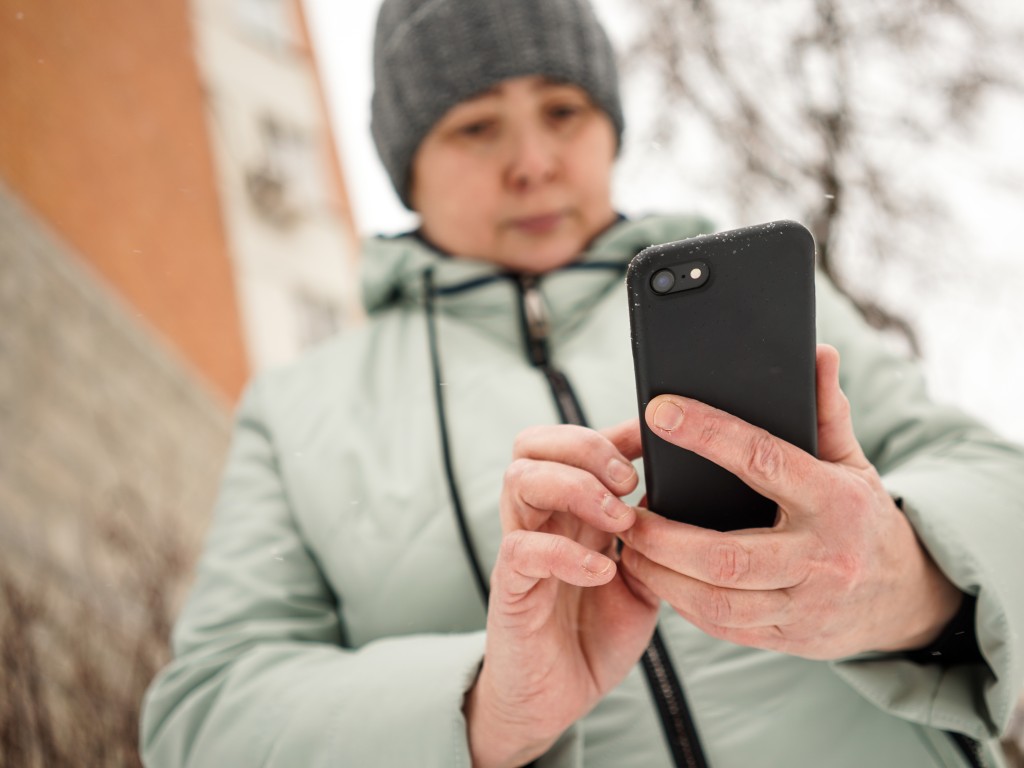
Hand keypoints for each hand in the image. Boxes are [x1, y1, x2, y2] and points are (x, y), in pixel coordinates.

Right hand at [466, 422, 659, 767]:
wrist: (559, 695)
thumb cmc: (597, 630)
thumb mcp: (643, 577)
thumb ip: (655, 538)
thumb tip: (689, 498)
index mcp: (570, 508)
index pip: (572, 441)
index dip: (613, 430)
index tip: (656, 436)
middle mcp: (540, 518)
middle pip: (533, 444)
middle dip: (586, 447)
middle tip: (630, 480)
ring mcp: (522, 548)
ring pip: (520, 480)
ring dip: (576, 488)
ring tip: (619, 521)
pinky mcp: (511, 588)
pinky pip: (523, 549)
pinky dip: (566, 552)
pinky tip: (601, 570)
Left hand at [618, 344, 962, 660]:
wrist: (903, 597)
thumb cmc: (862, 516)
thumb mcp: (852, 461)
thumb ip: (826, 412)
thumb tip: (817, 352)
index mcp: (833, 501)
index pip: (764, 461)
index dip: (709, 434)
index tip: (659, 413)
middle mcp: (820, 558)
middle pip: (729, 557)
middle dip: (665, 538)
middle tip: (624, 514)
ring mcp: (804, 605)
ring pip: (719, 601)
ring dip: (662, 576)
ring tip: (628, 546)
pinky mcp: (787, 637)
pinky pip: (723, 626)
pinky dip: (680, 603)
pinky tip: (654, 576)